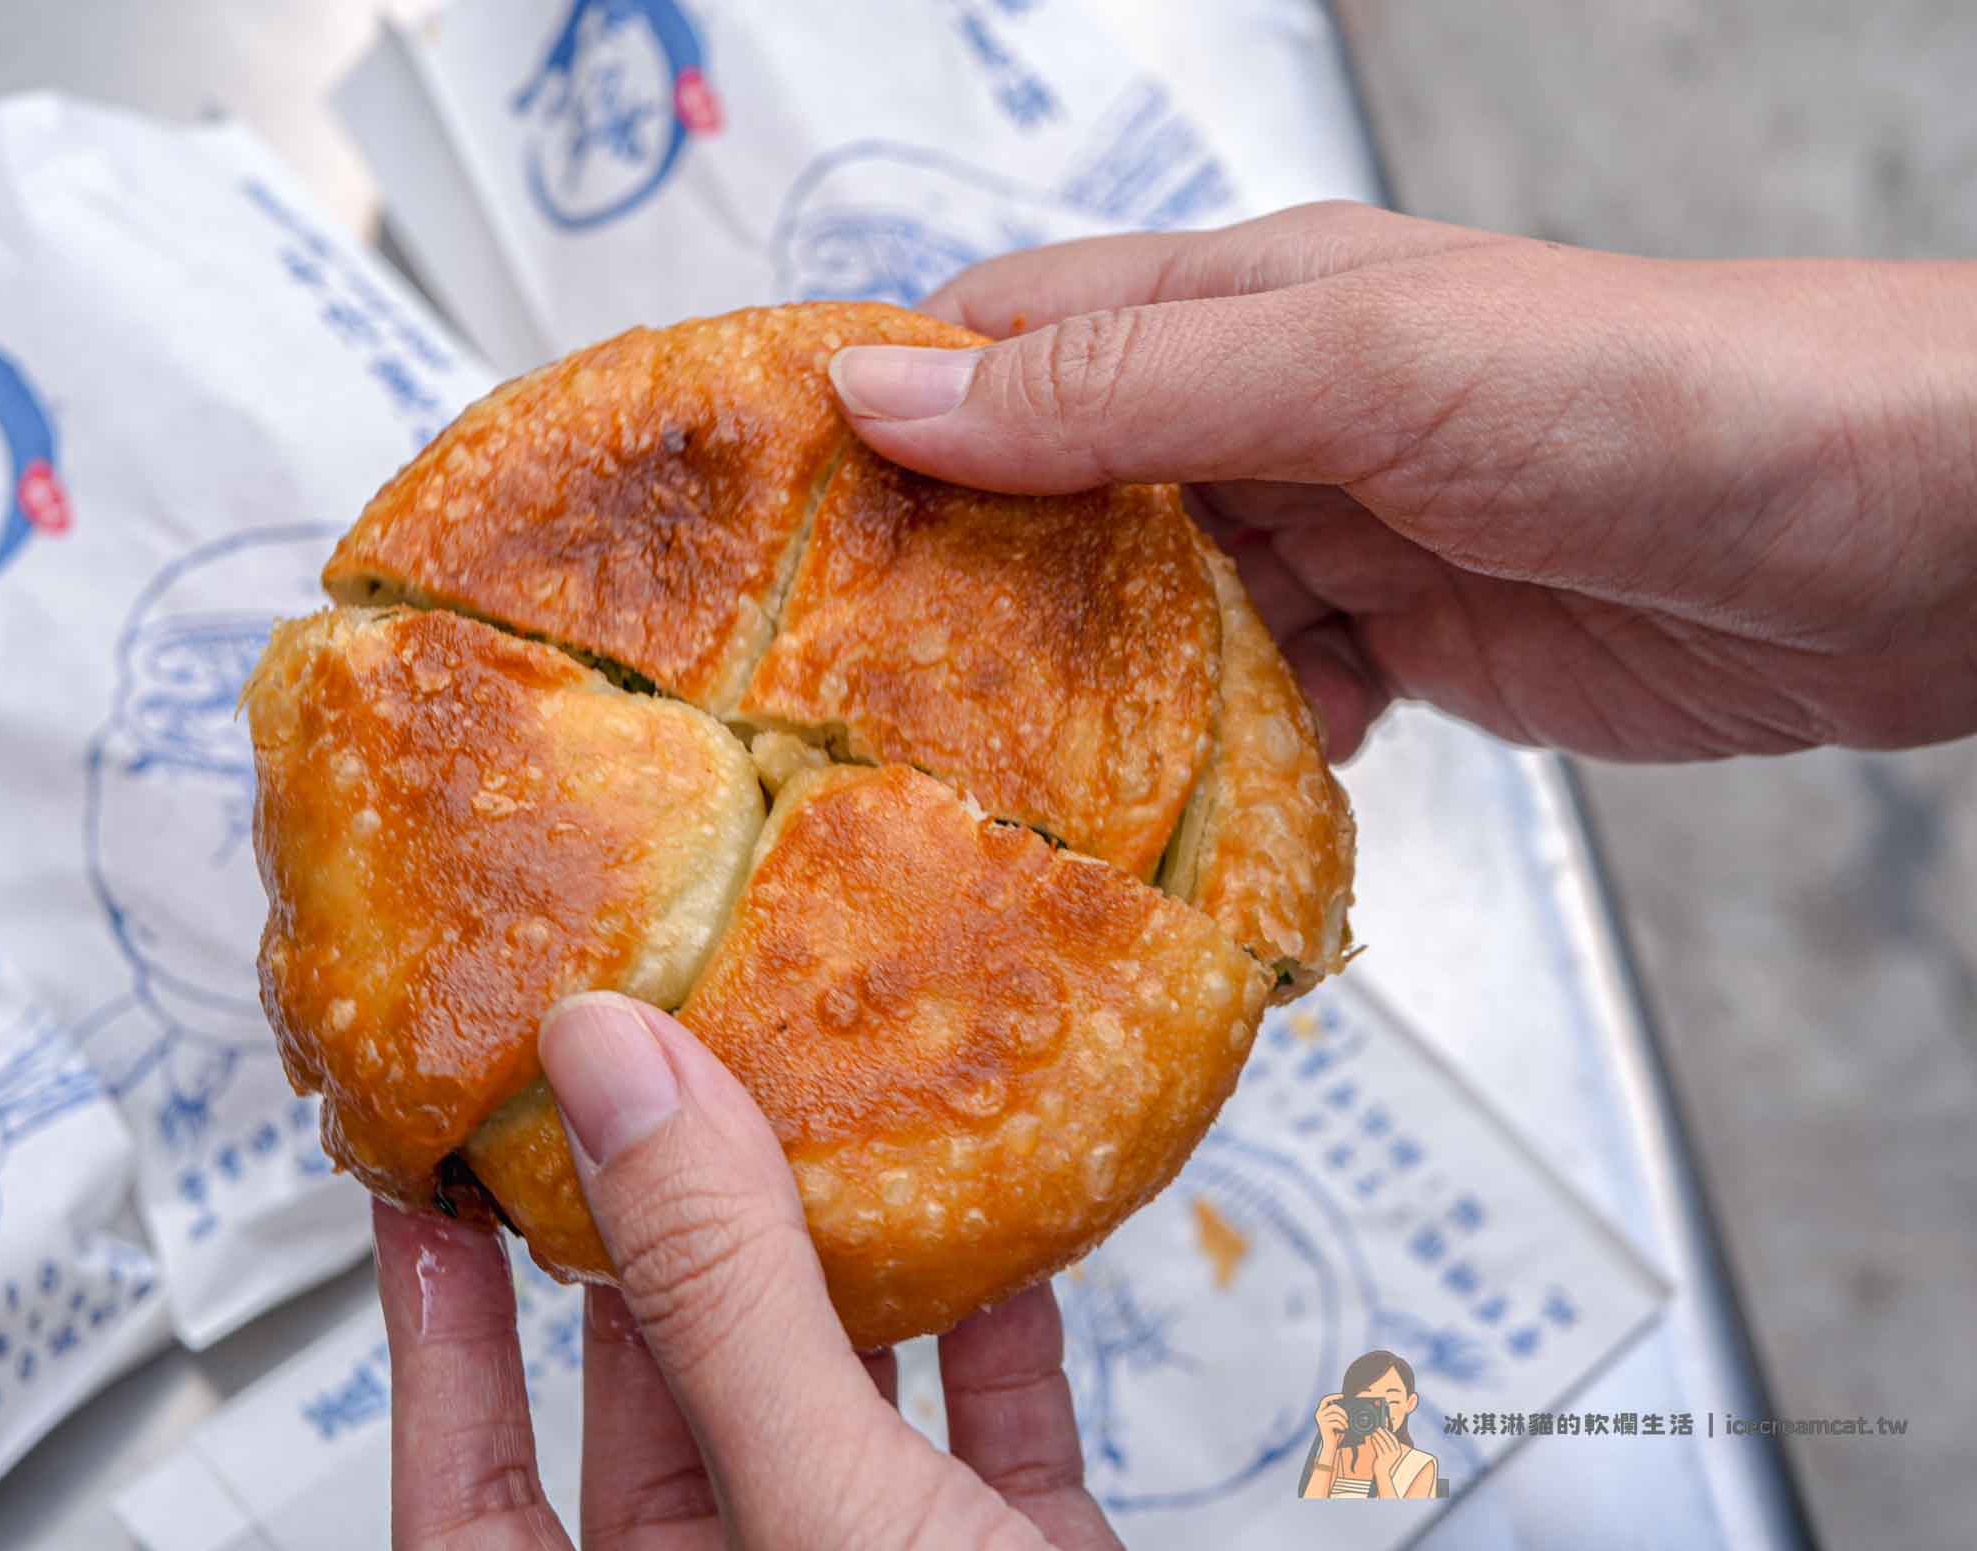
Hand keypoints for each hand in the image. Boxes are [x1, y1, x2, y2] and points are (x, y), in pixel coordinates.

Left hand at [375, 991, 1121, 1549]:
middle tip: (636, 1079)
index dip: (435, 1331)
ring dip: (829, 1254)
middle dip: (658, 1233)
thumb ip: (725, 1300)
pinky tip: (999, 1223)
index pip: (469, 1491)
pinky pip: (989, 1420)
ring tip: (802, 1102)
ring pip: (827, 1393)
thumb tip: (617, 1077)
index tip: (424, 1180)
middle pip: (663, 1399)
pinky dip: (995, 1322)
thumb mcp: (826, 1510)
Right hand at [828, 202, 1976, 760]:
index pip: (998, 340)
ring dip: (1080, 706)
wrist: (1904, 537)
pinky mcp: (1402, 650)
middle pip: (1052, 503)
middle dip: (954, 594)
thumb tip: (888, 392)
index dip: (874, 413)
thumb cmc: (1664, 398)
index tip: (757, 531)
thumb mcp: (1364, 373)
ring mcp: (1334, 540)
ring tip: (978, 794)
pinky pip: (1258, 716)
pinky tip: (1181, 825)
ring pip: (1145, 629)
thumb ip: (1125, 393)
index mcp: (1238, 311)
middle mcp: (1268, 418)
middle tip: (841, 708)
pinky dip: (1216, 769)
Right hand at [1313, 1392, 1346, 1455]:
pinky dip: (1342, 1426)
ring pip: (1336, 1414)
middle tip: (1347, 1417)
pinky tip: (1343, 1430)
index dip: (1333, 1396)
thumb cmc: (1334, 1433)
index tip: (1342, 1396)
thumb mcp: (1335, 1421)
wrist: (1330, 1445)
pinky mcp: (1325, 1426)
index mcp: (1320, 1412)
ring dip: (1344, 1420)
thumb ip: (1336, 1414)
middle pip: (1333, 1406)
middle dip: (1342, 1411)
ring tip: (1346, 1425)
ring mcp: (1321, 1420)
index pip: (1325, 1400)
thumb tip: (1344, 1407)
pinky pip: (1337, 1422)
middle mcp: (1319, 1415)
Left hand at [1368, 1422, 1406, 1497]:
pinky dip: (1374, 1441)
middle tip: (1378, 1427)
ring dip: (1377, 1436)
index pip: (1394, 1439)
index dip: (1389, 1432)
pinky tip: (1372, 1438)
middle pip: (1388, 1439)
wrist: (1383, 1474)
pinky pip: (1377, 1447)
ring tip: (1373, 1431)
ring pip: (1382, 1442)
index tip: (1384, 1427)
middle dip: (1382, 1432)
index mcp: (1398, 1451)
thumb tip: (1383, 1434)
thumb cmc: (1385, 1462)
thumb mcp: (1389, 1453)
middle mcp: (1394, 1453)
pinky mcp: (1382, 1458)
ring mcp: (1388, 1456)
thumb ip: (1388, 1445)